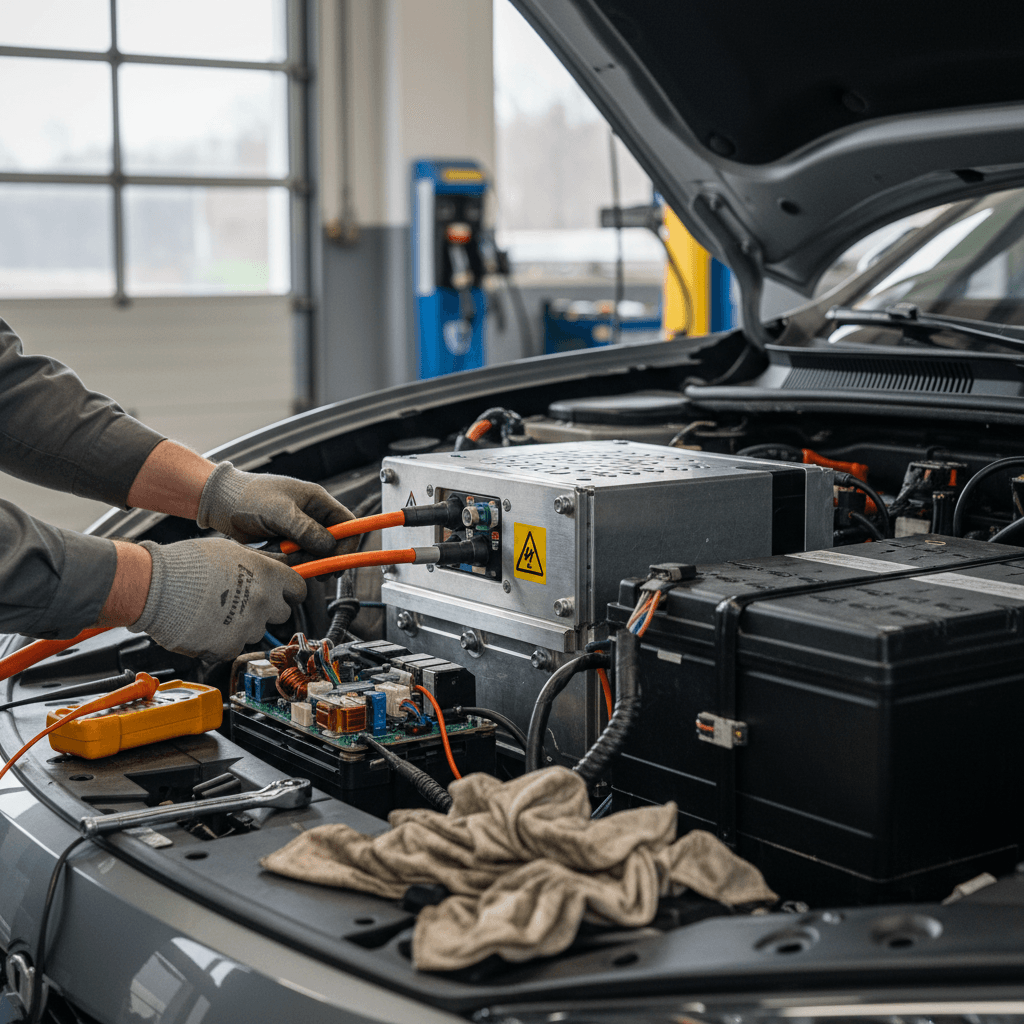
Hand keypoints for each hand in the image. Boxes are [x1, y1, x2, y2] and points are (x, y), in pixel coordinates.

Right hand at [128, 539, 305, 660]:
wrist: (155, 586)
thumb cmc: (186, 564)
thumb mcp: (231, 550)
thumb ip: (258, 563)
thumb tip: (274, 567)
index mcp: (268, 574)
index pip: (299, 589)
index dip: (289, 592)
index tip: (282, 594)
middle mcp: (264, 601)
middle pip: (283, 613)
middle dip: (267, 610)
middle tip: (244, 603)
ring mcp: (248, 626)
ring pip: (257, 631)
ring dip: (244, 625)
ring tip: (217, 611)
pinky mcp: (230, 646)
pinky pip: (234, 646)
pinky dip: (223, 641)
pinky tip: (207, 626)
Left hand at [197, 462, 357, 560]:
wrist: (220, 502)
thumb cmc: (248, 496)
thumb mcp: (279, 511)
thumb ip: (304, 529)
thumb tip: (328, 546)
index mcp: (316, 501)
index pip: (347, 523)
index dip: (347, 543)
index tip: (337, 561)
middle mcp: (311, 515)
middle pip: (332, 543)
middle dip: (322, 558)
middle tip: (313, 570)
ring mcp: (298, 530)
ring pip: (313, 554)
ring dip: (302, 561)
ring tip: (283, 557)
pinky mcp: (285, 542)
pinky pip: (296, 558)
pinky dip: (288, 562)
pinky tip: (274, 556)